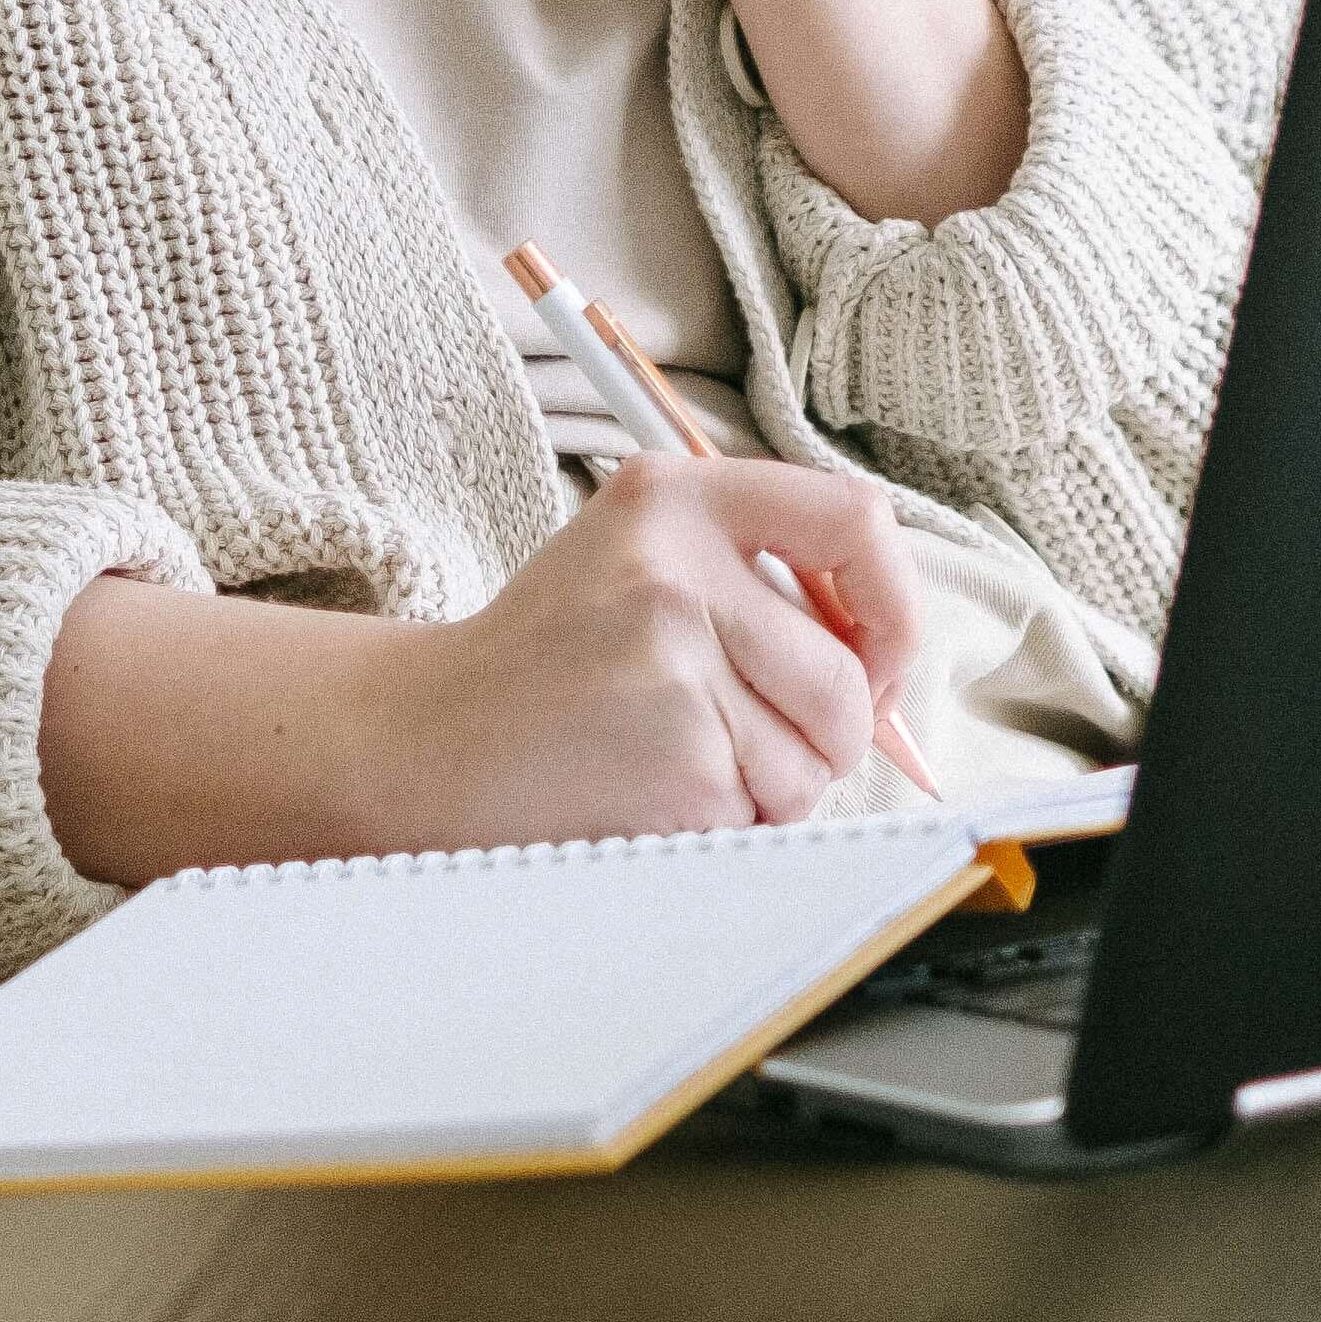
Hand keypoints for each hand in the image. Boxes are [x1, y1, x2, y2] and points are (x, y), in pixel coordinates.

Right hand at [371, 453, 927, 841]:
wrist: (428, 741)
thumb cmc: (548, 662)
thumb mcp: (637, 563)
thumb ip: (756, 578)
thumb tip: (891, 654)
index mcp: (673, 498)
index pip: (855, 519)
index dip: (892, 603)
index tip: (873, 654)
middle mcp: (674, 567)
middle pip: (847, 674)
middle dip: (829, 734)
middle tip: (749, 739)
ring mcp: (673, 662)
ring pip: (819, 756)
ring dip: (774, 787)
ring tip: (681, 761)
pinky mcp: (676, 756)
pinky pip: (766, 811)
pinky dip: (728, 823)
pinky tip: (653, 794)